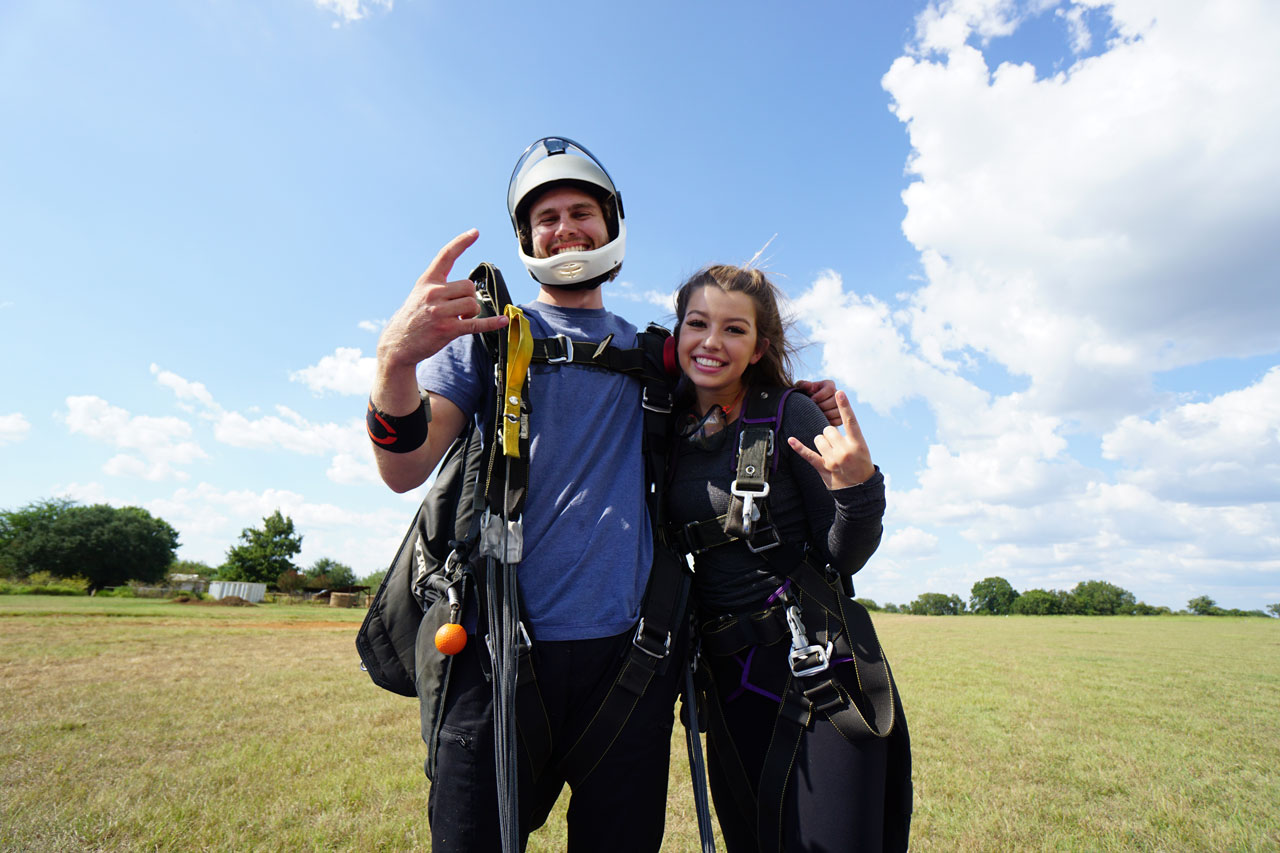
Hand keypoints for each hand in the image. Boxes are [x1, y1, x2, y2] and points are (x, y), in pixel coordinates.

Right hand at [377, 229, 510, 371]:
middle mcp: (433, 293)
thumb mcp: (419, 295)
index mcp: (427, 282)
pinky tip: (502, 321)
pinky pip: (476, 324)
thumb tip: (466, 289)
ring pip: (473, 303)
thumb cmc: (412, 319)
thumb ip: (439, 287)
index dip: (461, 242)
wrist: (398, 344)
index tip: (474, 232)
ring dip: (472, 312)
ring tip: (459, 319)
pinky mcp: (447, 329)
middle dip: (469, 297)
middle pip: (468, 286)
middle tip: (459, 309)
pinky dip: (492, 323)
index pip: (446, 255)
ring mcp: (440, 312)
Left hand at [787, 391, 874, 489]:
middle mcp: (845, 451)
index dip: (845, 406)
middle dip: (830, 435)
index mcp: (858, 444)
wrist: (860, 489)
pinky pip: (808, 455)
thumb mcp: (862, 447)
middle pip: (828, 429)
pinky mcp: (823, 468)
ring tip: (832, 452)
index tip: (838, 392)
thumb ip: (850, 435)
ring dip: (822, 443)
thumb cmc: (860, 463)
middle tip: (838, 445)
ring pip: (818, 439)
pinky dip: (799, 447)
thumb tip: (831, 422)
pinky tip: (791, 440)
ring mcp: (833, 460)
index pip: (851, 421)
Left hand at [795, 378, 839, 426]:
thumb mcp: (801, 389)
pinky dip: (829, 422)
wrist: (806, 409)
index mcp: (829, 385)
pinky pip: (838, 421)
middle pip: (835, 401)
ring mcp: (840, 406)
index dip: (820, 395)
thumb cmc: (803, 396)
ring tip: (816, 416)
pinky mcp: (840, 417)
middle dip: (823, 406)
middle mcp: (837, 394)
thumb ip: (803, 385)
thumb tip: (808, 385)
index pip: (830, 389)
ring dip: (826, 414)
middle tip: (813, 410)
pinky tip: (821, 421)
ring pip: (838, 411)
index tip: (812, 400)